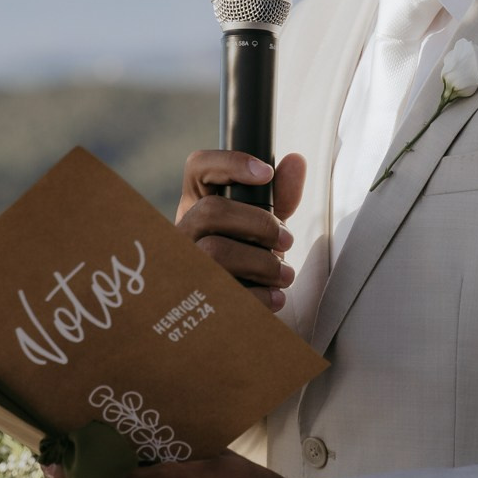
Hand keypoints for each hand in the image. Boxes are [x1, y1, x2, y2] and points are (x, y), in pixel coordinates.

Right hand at [176, 149, 305, 307]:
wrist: (225, 316)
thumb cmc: (244, 262)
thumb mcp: (259, 228)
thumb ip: (278, 197)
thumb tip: (296, 161)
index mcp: (197, 205)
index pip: (198, 167)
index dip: (230, 162)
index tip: (266, 173)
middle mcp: (183, 231)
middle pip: (211, 211)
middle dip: (258, 224)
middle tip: (286, 240)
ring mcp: (181, 264)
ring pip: (215, 251)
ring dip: (262, 263)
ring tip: (284, 275)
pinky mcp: (189, 299)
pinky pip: (222, 291)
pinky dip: (258, 296)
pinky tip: (273, 298)